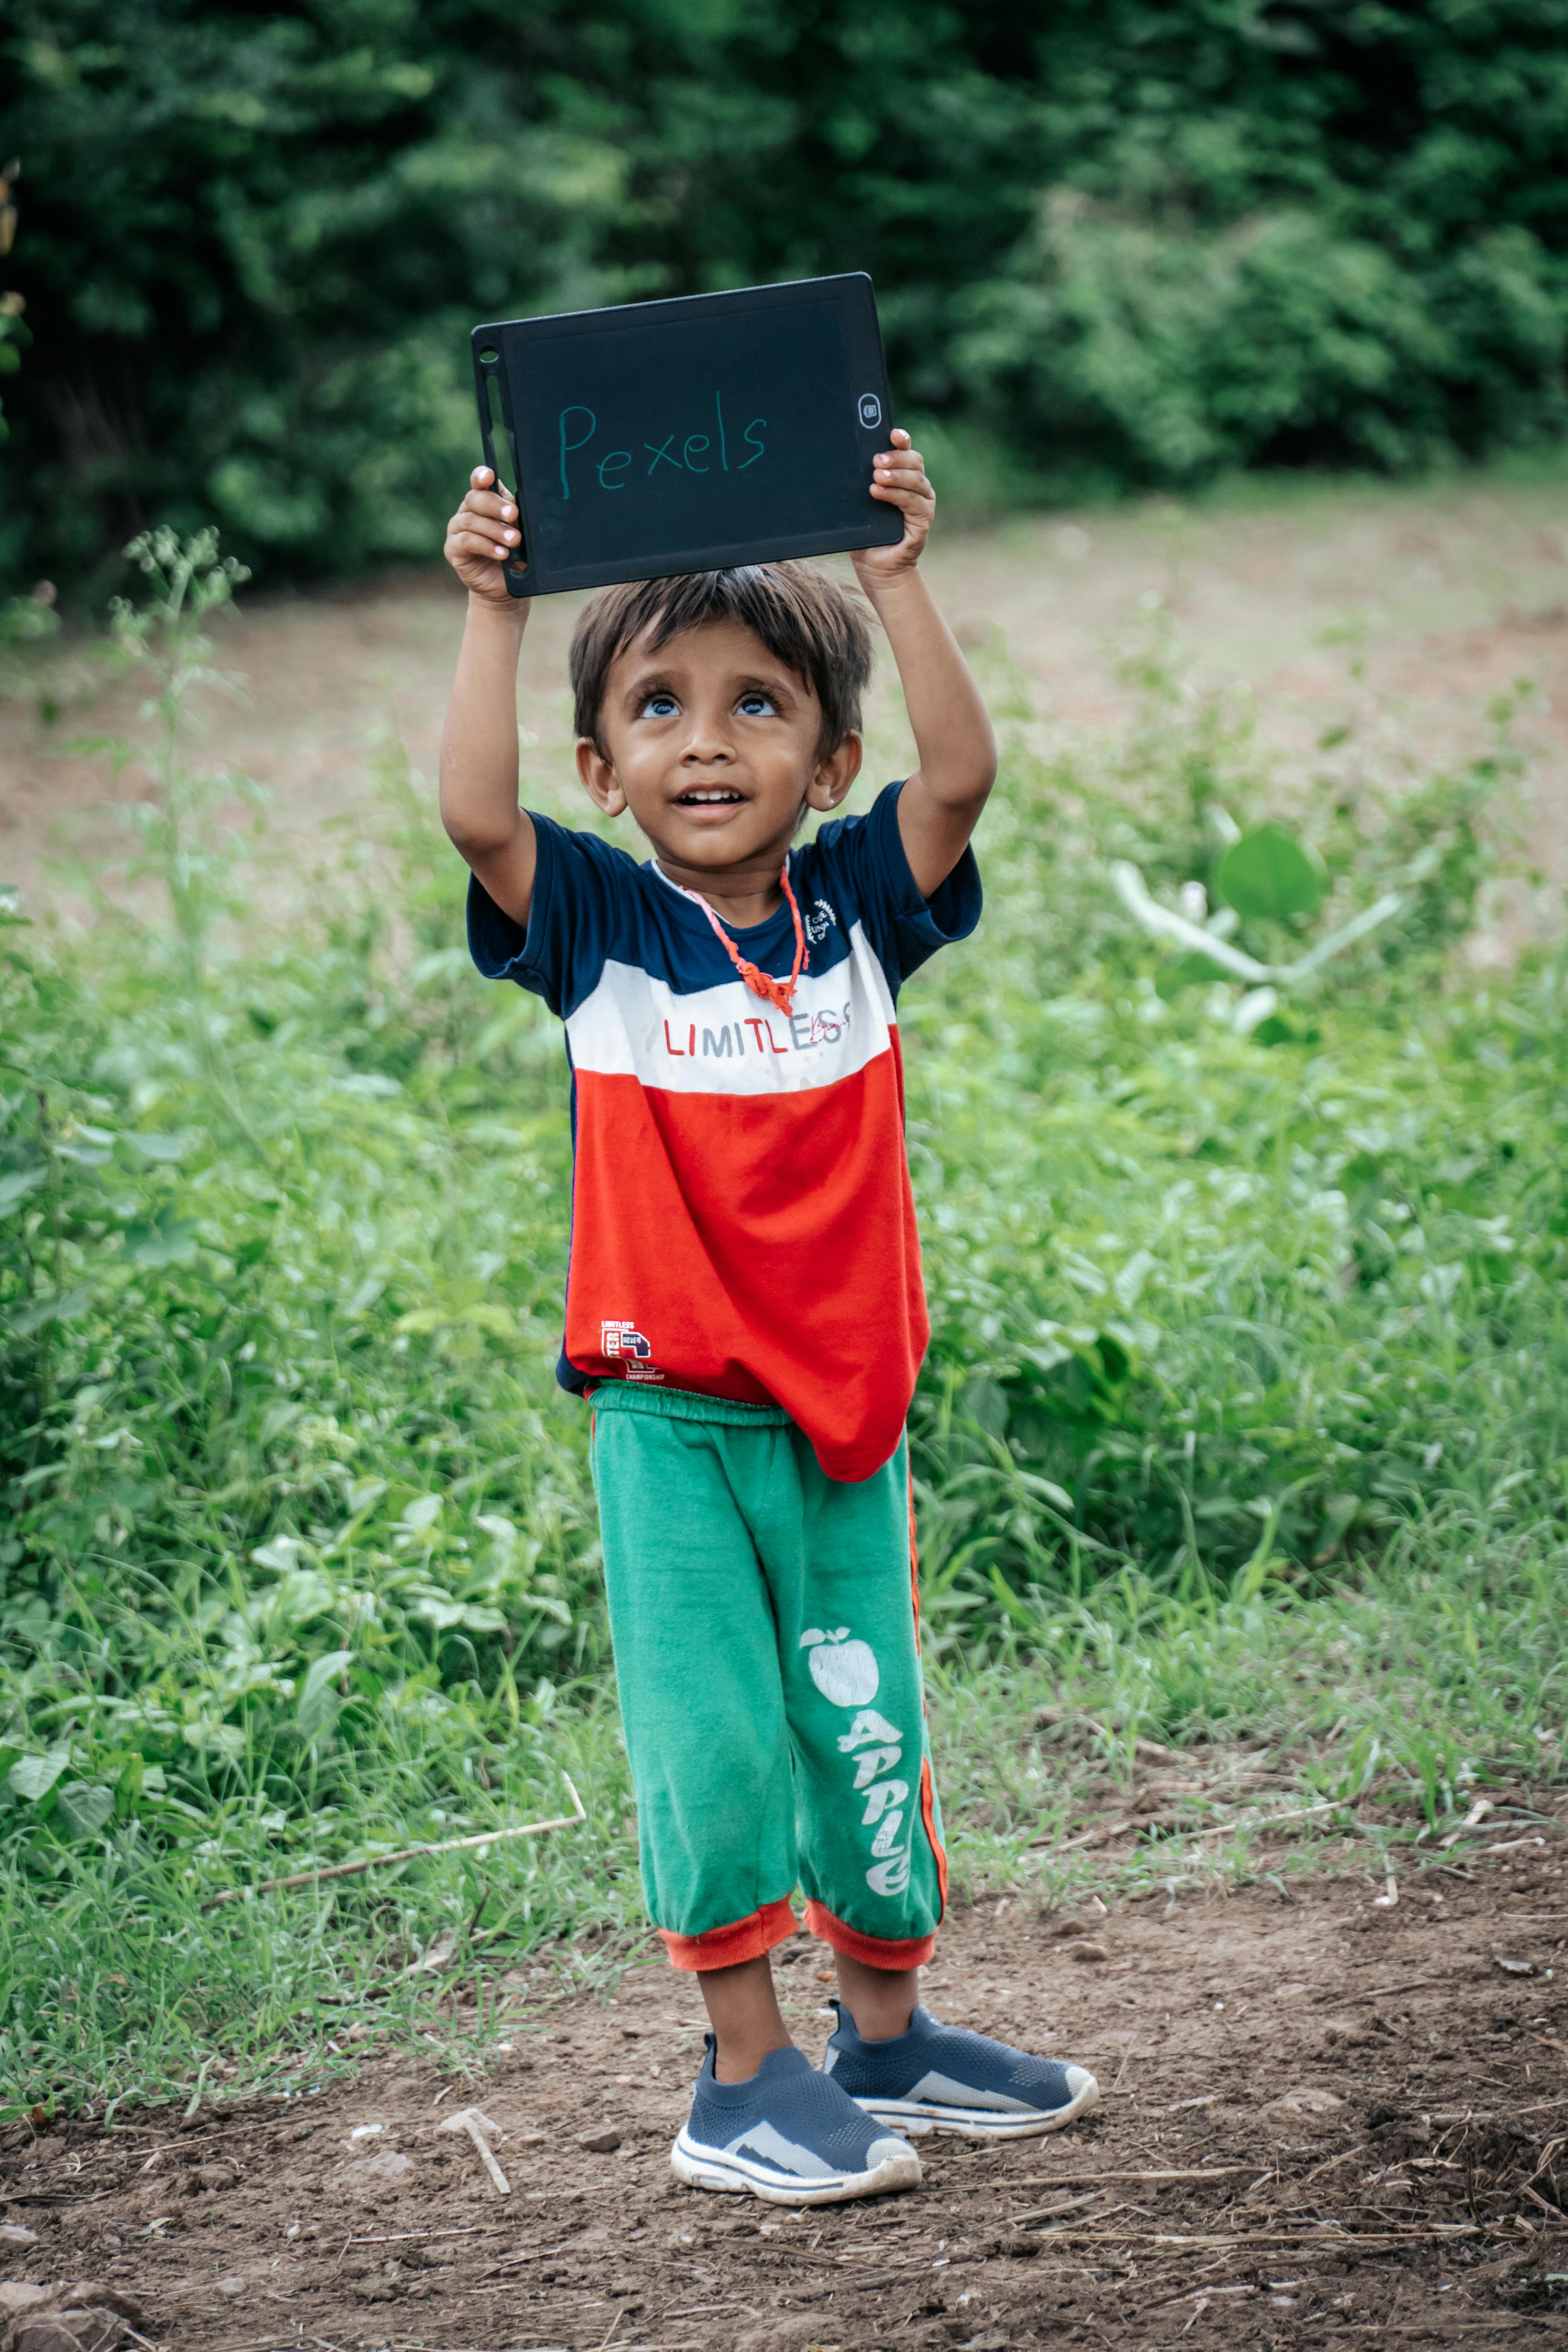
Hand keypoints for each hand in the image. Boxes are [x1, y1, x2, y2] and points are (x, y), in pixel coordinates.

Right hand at [444, 466, 525, 603]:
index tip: (490, 475)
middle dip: (495, 505)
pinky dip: (486, 546)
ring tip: (514, 541)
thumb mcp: (518, 533)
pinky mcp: (453, 549)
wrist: (503, 586)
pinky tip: (501, 553)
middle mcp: (467, 512)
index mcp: (483, 502)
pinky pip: (467, 541)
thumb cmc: (512, 555)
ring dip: (495, 530)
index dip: (481, 476)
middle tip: (513, 514)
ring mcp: (457, 530)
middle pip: (475, 499)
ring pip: (471, 521)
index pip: (479, 483)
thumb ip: (514, 518)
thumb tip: (517, 507)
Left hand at [851, 429, 934, 588]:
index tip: (891, 433)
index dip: (902, 440)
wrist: (875, 567)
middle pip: (915, 462)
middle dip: (896, 457)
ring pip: (916, 480)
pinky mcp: (923, 521)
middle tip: (876, 460)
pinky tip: (878, 492)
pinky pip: (913, 502)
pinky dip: (895, 495)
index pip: (906, 452)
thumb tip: (842, 462)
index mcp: (903, 477)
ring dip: (896, 476)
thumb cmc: (866, 534)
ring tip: (876, 477)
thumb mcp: (859, 504)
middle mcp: (917, 487)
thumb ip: (858, 484)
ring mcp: (923, 503)